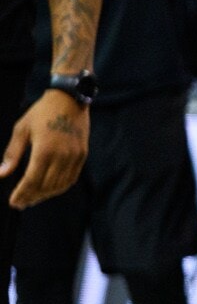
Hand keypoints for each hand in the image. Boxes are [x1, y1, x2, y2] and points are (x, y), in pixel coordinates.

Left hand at [1, 91, 89, 207]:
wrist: (69, 99)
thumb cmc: (41, 113)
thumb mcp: (21, 130)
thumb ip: (12, 154)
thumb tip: (1, 174)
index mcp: (44, 150)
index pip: (32, 180)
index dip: (22, 193)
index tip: (13, 202)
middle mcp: (62, 156)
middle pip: (46, 186)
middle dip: (32, 197)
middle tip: (21, 204)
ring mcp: (74, 156)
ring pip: (60, 185)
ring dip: (46, 195)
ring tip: (33, 199)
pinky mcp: (82, 155)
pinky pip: (71, 178)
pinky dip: (60, 187)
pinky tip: (50, 190)